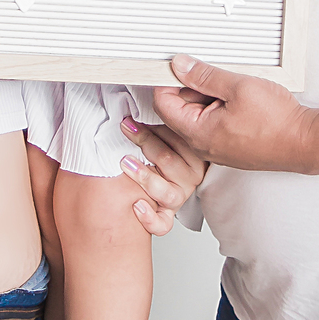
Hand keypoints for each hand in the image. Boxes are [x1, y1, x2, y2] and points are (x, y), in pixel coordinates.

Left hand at [118, 117, 207, 235]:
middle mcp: (189, 176)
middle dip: (144, 141)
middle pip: (167, 160)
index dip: (155, 125)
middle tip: (125, 127)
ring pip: (164, 190)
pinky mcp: (166, 216)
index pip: (179, 139)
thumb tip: (146, 96)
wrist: (150, 182)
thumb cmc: (155, 151)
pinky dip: (149, 217)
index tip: (133, 116)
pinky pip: (162, 224)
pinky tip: (136, 205)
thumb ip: (160, 119)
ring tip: (125, 163)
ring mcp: (179, 197)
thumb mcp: (163, 132)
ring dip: (143, 175)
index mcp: (193, 154)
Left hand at [151, 55, 318, 171]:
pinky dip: (221, 109)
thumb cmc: (277, 120)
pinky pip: (213, 124)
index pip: (163, 103)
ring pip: (198, 116)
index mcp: (197, 132)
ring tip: (234, 89)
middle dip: (191, 88)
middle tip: (215, 75)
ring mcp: (216, 149)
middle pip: (179, 109)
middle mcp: (202, 145)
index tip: (180, 65)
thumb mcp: (238, 86)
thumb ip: (204, 75)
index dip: (167, 80)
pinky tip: (240, 102)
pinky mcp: (229, 148)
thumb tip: (179, 65)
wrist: (305, 143)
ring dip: (209, 98)